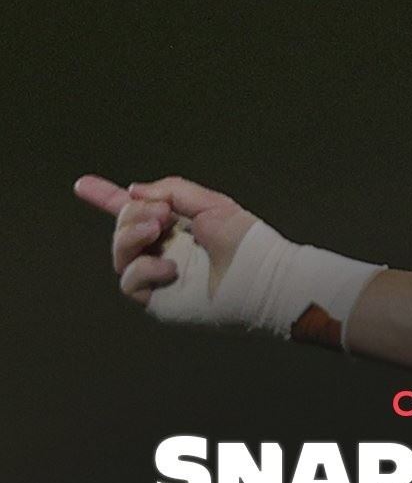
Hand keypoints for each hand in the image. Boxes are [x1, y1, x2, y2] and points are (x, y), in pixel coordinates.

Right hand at [73, 174, 255, 307]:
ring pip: (120, 253)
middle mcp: (162, 247)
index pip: (135, 210)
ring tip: (156, 230)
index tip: (81, 184)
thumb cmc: (244, 240)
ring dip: (130, 235)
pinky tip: (169, 266)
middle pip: (122, 227)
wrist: (259, 277)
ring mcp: (158, 273)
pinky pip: (129, 281)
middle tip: (160, 214)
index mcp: (176, 224)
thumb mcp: (210, 203)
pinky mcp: (157, 298)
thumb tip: (133, 190)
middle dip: (132, 214)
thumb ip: (171, 191)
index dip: (106, 196)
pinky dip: (143, 268)